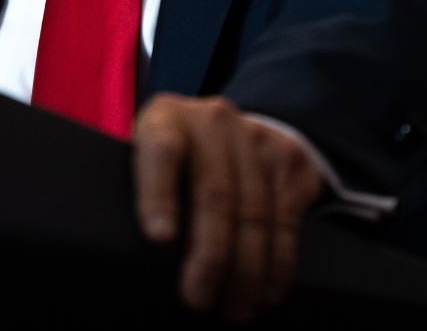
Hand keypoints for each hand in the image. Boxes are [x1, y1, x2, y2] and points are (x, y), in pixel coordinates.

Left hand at [133, 93, 324, 322]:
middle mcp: (212, 121)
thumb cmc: (175, 160)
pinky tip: (267, 291)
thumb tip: (136, 258)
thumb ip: (144, 192)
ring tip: (235, 307)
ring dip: (246, 271)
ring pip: (254, 213)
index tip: (159, 239)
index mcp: (165, 118)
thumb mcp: (149, 161)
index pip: (162, 153)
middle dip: (209, 256)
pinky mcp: (289, 158)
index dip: (159, 196)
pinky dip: (278, 263)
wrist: (230, 129)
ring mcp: (255, 136)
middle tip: (199, 298)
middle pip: (214, 194)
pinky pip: (285, 220)